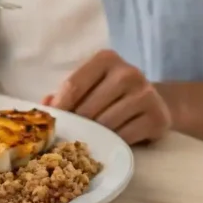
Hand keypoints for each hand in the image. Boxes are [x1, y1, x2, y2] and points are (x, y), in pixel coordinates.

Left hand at [42, 50, 171, 145]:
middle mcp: (128, 73)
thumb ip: (66, 93)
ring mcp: (145, 95)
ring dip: (94, 135)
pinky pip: (124, 136)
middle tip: (69, 136)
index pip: (74, 84)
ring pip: (105, 124)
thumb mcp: (90, 85)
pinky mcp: (157, 117)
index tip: (52, 122)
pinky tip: (109, 142)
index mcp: (106, 59)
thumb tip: (45, 107)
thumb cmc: (112, 94)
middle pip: (88, 107)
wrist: (157, 102)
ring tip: (88, 139)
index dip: (60, 106)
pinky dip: (113, 143)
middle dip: (76, 124)